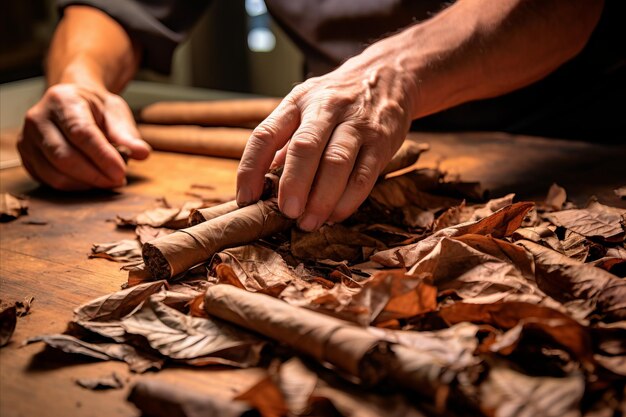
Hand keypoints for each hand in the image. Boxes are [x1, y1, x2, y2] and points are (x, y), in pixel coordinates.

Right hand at [18, 84, 149, 189]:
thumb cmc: (96, 109)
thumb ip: (128, 134)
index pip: (81, 133)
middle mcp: (38, 118)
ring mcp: (27, 139)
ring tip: (108, 180)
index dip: (102, 156)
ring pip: (55, 173)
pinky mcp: (27, 158)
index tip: (121, 173)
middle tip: (118, 181)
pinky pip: (49, 181)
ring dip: (86, 184)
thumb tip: (142, 153)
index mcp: (62, 100)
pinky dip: (74, 186)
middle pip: (64, 157)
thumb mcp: (116, 113)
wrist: (72, 103)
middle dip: (95, 175)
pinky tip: (92, 181)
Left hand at [236, 43, 416, 230]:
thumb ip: (285, 142)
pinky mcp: (383, 140)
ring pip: (336, 163)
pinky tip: (335, 215)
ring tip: (310, 222)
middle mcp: (326, 108)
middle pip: (304, 147)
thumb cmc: (338, 99)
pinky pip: (364, 175)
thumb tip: (263, 185)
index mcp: (297, 102)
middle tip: (287, 213)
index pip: (265, 134)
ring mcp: (357, 123)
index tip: (246, 199)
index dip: (251, 169)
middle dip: (293, 184)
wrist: (388, 74)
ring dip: (321, 199)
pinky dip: (348, 201)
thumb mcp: (306, 107)